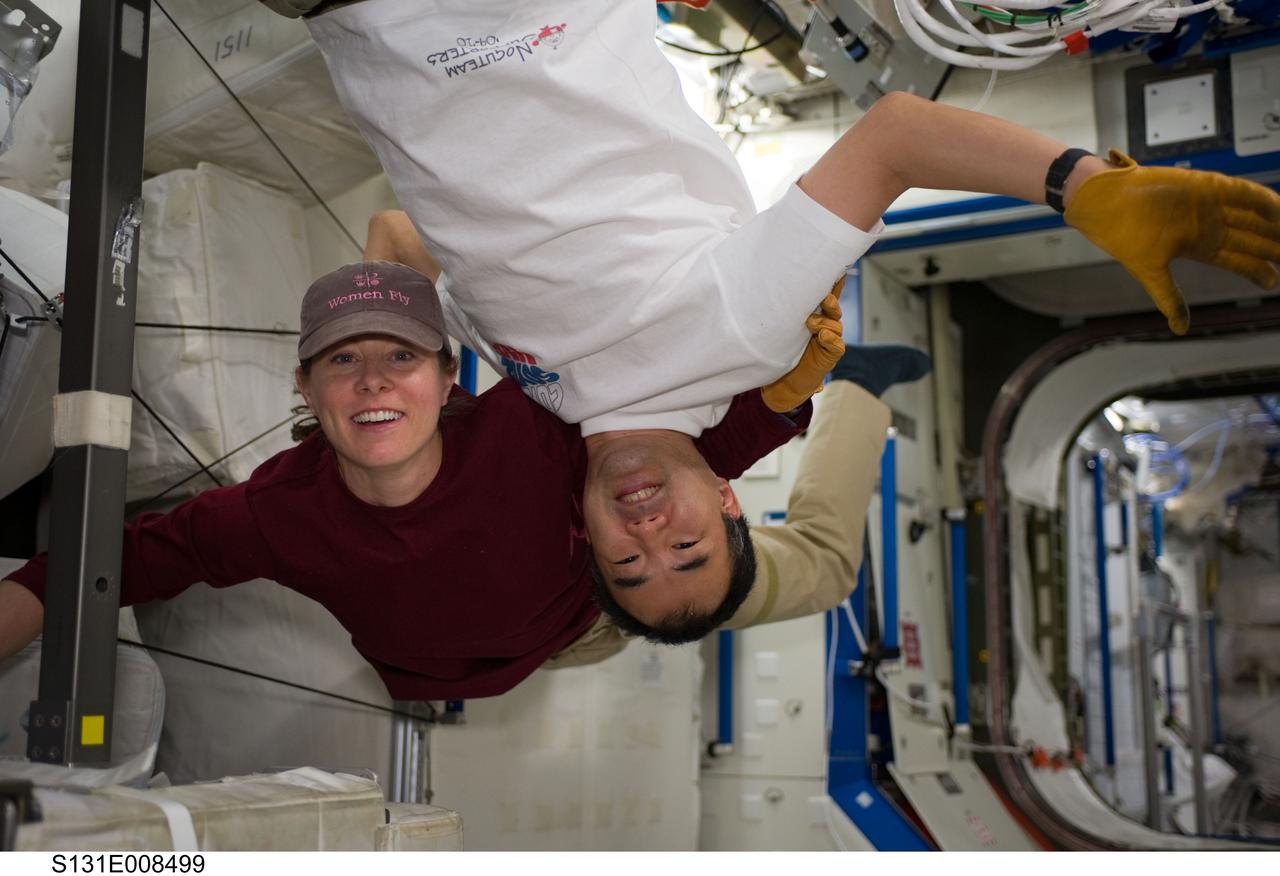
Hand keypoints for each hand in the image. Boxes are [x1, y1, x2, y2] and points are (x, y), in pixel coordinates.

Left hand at [761, 280, 845, 412]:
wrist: (782, 382)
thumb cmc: (778, 350)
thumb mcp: (778, 328)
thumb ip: (779, 312)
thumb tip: (766, 284)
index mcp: (814, 314)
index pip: (825, 297)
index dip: (832, 284)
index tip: (836, 270)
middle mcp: (824, 324)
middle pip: (833, 308)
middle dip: (830, 301)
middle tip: (825, 298)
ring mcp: (829, 339)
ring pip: (835, 325)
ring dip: (824, 321)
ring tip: (811, 323)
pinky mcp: (830, 356)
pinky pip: (837, 345)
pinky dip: (831, 339)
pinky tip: (823, 335)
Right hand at [1064, 149, 1279, 334]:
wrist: (1105, 204)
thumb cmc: (1122, 236)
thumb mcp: (1151, 273)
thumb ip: (1170, 299)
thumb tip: (1181, 330)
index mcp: (1198, 246)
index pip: (1238, 260)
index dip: (1259, 270)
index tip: (1275, 282)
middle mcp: (1208, 225)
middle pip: (1251, 237)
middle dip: (1274, 247)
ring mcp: (1209, 204)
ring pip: (1252, 215)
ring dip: (1275, 224)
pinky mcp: (1205, 185)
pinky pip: (1242, 192)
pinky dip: (1263, 200)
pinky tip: (1278, 210)